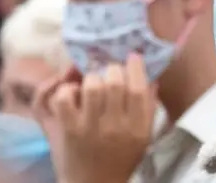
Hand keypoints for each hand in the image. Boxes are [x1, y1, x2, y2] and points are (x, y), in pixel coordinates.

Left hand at [33, 53, 157, 182]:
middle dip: (112, 70)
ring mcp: (89, 128)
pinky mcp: (67, 129)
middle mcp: (115, 127)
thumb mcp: (143, 137)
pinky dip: (67, 90)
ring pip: (91, 86)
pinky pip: (64, 98)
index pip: (139, 89)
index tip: (132, 57)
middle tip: (109, 72)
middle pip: (114, 82)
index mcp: (138, 128)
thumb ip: (149, 108)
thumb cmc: (121, 158)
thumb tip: (151, 79)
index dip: (135, 67)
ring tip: (92, 82)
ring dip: (91, 78)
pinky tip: (73, 95)